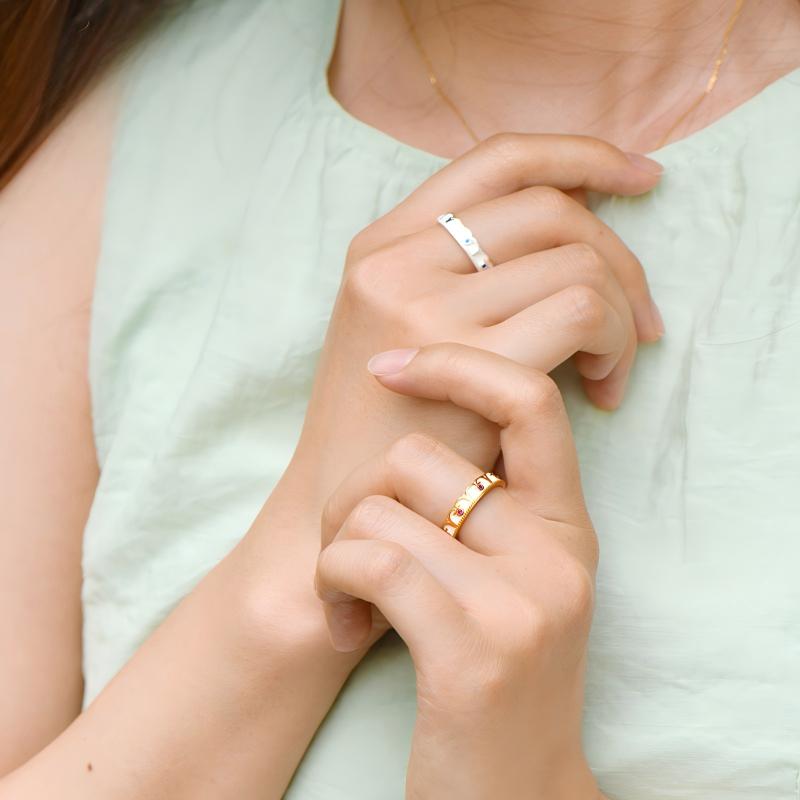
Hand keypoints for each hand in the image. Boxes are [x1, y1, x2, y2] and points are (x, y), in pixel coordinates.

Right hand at [287, 134, 662, 512]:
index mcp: (383, 242)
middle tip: (641, 321)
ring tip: (610, 370)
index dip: (582, 155)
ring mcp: (424, 306)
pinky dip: (613, 345)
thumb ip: (464, 269)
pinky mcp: (461, 359)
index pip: (499, 159)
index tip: (641, 176)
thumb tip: (576, 213)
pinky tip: (600, 391)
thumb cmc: (384, 423)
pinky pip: (579, 312)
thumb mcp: (402, 327)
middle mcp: (397, 260)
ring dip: (620, 313)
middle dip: (622, 259)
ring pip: (576, 262)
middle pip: (551, 210)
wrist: (335, 504)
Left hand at [315, 342, 603, 799]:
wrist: (512, 790)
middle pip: (420, 454)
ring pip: (382, 507)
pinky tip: (348, 629)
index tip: (390, 367)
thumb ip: (481, 505)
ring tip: (347, 600)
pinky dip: (334, 586)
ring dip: (337, 551)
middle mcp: (557, 552)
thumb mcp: (507, 579)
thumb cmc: (486, 672)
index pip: (529, 400)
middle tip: (347, 545)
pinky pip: (370, 562)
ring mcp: (522, 601)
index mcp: (564, 525)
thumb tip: (410, 416)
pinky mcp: (475, 651)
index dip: (455, 364)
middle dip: (355, 491)